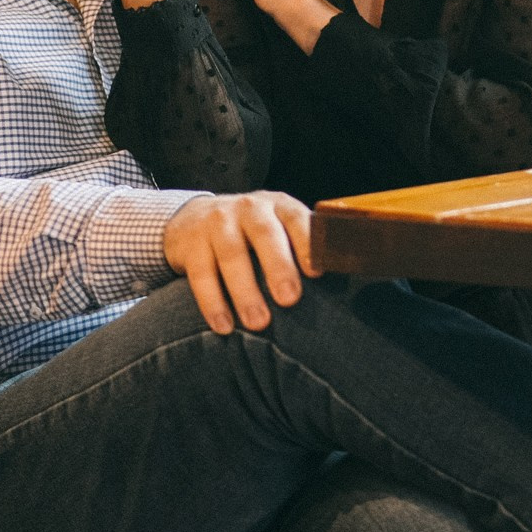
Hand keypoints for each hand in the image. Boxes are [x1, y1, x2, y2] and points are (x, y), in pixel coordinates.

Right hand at [163, 191, 318, 332]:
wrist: (193, 218)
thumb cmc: (252, 232)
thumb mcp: (278, 227)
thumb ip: (303, 246)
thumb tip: (340, 279)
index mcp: (278, 205)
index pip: (296, 218)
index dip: (307, 242)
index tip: (317, 272)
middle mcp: (248, 208)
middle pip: (264, 234)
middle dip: (278, 267)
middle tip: (290, 299)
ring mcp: (217, 223)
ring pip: (231, 255)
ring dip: (245, 292)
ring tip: (259, 323)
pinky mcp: (191, 244)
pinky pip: (200, 275)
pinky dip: (212, 303)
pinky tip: (224, 326)